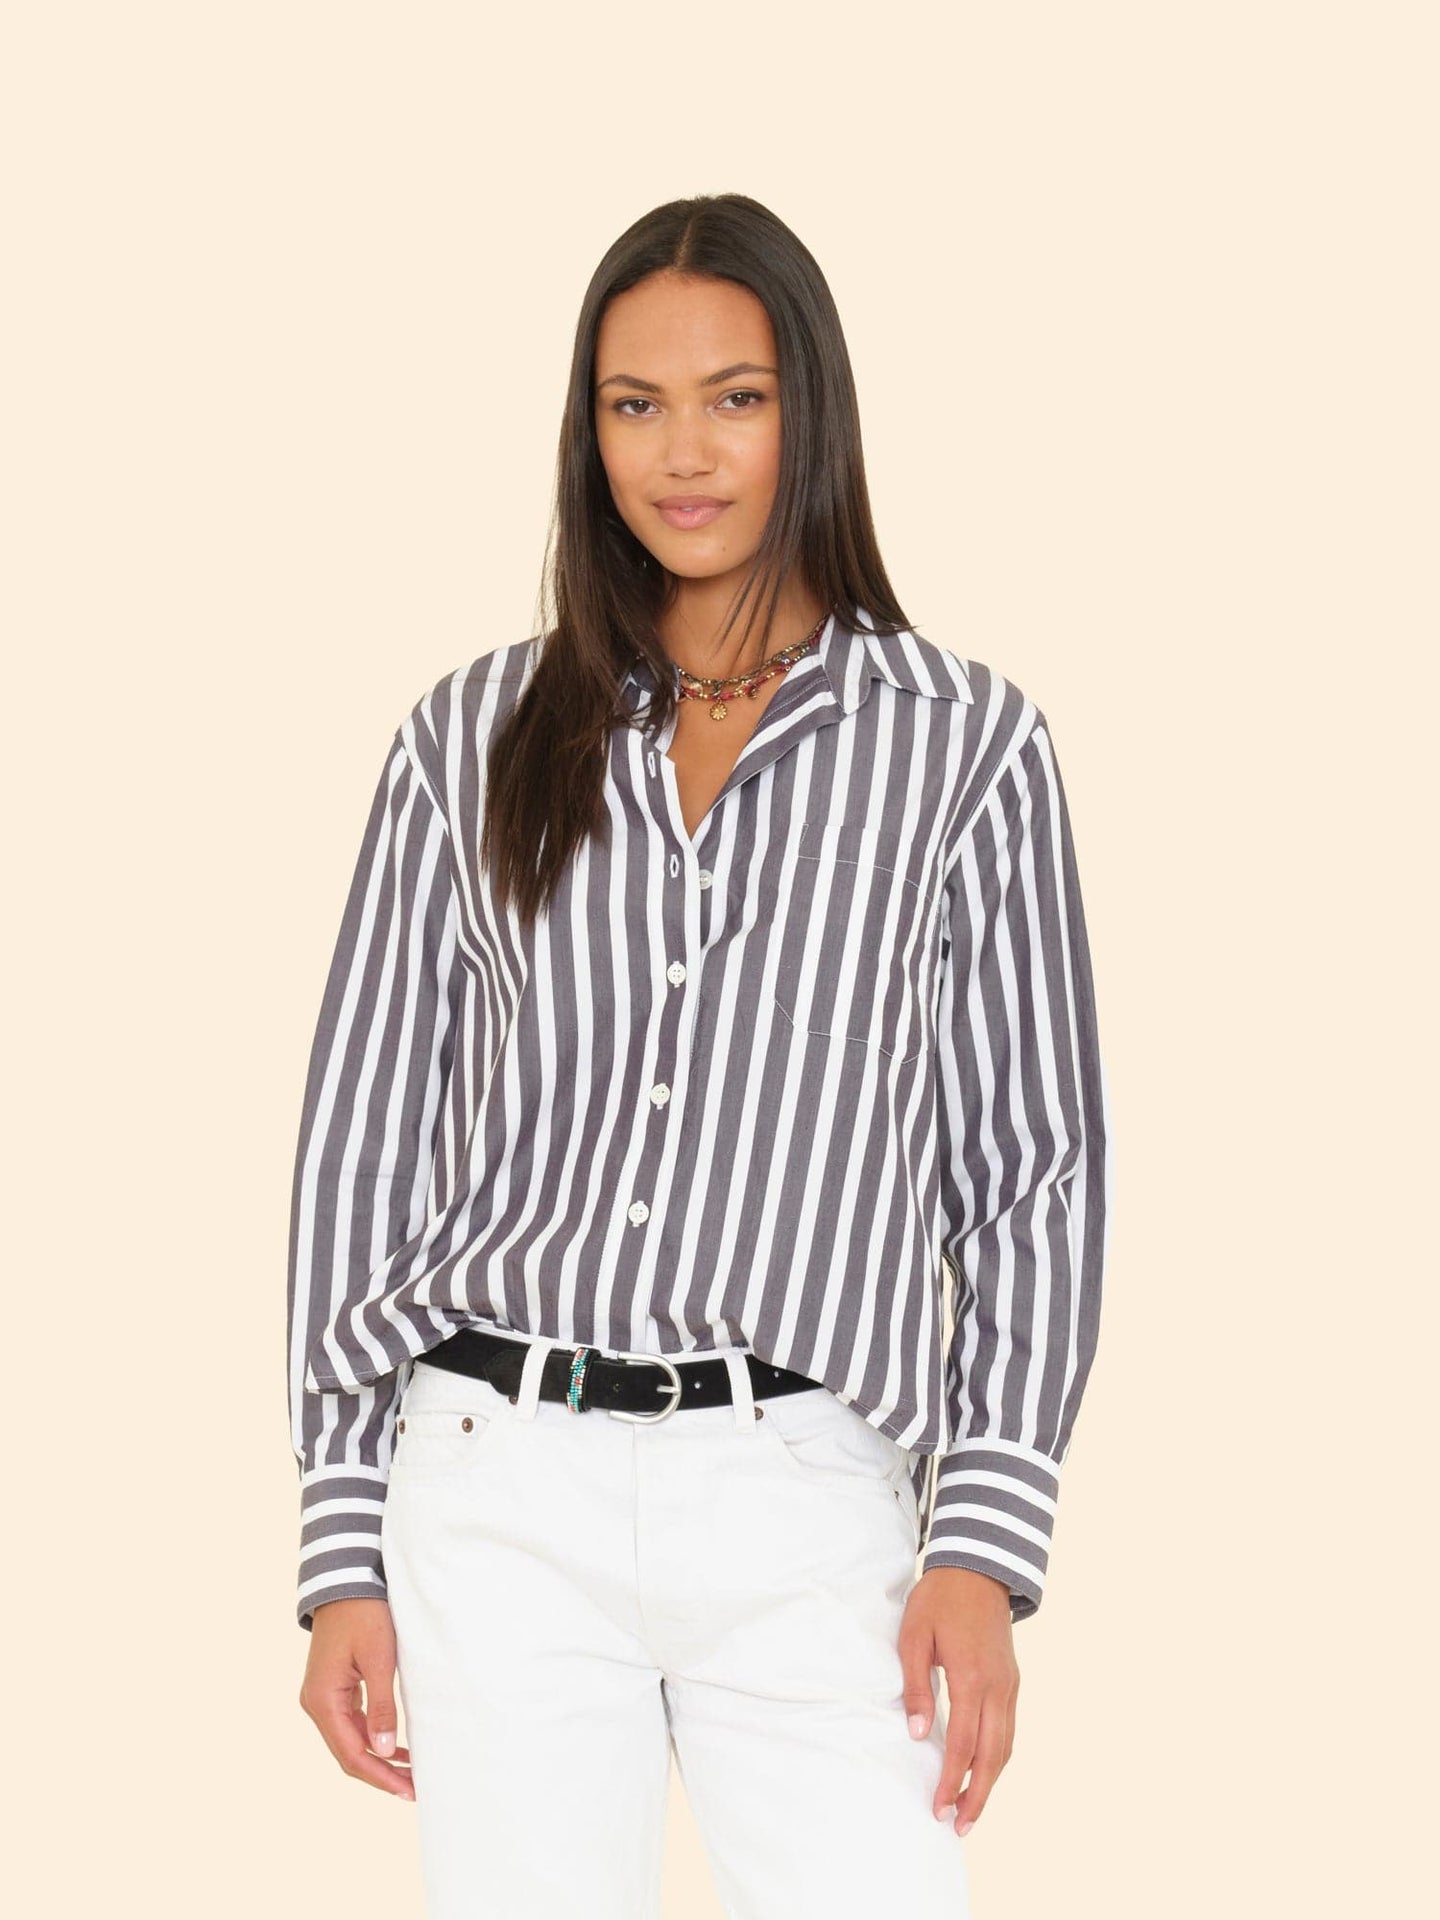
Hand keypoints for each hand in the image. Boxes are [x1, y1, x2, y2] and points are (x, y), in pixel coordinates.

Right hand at [299, 1597, 414, 1799]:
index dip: (380, 1776)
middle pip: (348, 1753)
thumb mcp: (378, 1659)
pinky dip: (373, 1738)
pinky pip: (351, 1723)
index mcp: (322, 1700)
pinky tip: (396, 1747)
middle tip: (414, 1788)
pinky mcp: (334, 1688)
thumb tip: (383, 1751)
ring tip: (411, 1773)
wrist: (347, 1581)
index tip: (408, 1789)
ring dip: (378, 1758)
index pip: (351, 1753)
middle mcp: (316, 1704)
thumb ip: (381, 1706)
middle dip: (381, 1773)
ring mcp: (323, 1697)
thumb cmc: (364, 1615)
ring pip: (350, 1740)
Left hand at [898, 1567, 1018, 1834]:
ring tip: (971, 1811)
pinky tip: (983, 1772)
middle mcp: (998, 1687)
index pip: (962, 1744)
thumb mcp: (914, 1635)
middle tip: (958, 1827)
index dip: (952, 1781)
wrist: (978, 1570)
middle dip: (977, 1796)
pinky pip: (1009, 1730)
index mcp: (972, 1677)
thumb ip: (915, 1685)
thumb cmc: (939, 1600)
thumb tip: (916, 1733)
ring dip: (990, 1782)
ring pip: (1005, 1747)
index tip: (940, 1809)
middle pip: (992, 1756)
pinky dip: (998, 1758)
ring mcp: (1010, 1685)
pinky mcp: (1012, 1682)